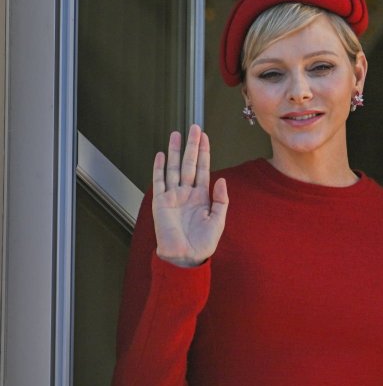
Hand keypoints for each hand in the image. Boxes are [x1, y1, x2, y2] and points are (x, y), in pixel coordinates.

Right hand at [152, 124, 228, 267]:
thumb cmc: (203, 243)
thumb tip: (221, 178)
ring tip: (176, 134)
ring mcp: (173, 196)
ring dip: (175, 151)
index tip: (205, 136)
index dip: (204, 152)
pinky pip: (159, 182)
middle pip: (189, 163)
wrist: (186, 257)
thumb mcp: (218, 220)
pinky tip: (160, 155)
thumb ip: (221, 199)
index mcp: (202, 196)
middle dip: (192, 146)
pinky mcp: (161, 202)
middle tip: (194, 128)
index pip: (202, 168)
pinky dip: (159, 168)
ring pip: (173, 168)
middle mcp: (187, 192)